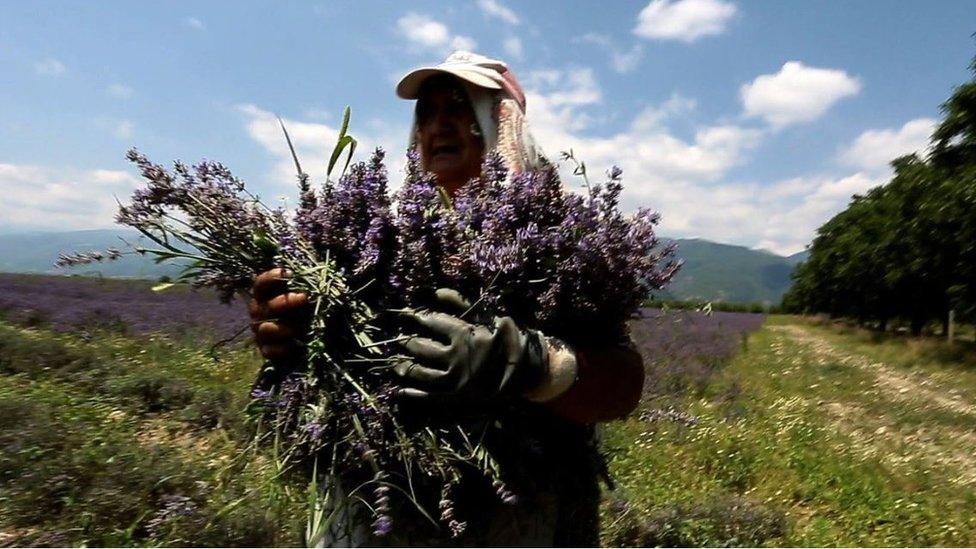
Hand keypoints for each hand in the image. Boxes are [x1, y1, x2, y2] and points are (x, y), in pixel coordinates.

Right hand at [248, 268, 309, 359]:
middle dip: (286, 301)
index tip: (287, 273)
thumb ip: (305, 288)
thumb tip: (316, 278)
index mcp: (265, 297)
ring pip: (267, 329)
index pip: (261, 285)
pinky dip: (283, 348)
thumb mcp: (306, 298)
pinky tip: (296, 346)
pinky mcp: (267, 351)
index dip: (270, 278)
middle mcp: (260, 313)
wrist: (308, 341)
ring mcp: (261, 333)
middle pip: (266, 306)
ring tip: (302, 329)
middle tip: (304, 298)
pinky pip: (270, 351)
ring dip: (286, 328)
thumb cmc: (306, 312)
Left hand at [394, 289, 549, 402]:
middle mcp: (455, 357)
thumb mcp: (488, 316)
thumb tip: (436, 292)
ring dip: (405, 367)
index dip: (417, 317)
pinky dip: (413, 393)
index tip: (407, 314)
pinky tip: (401, 390)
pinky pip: (428, 396)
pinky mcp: (456, 397)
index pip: (431, 322)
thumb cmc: (508, 338)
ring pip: (420, 372)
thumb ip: (461, 304)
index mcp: (463, 335)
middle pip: (421, 347)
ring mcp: (454, 380)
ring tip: (396, 364)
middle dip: (408, 342)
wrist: (527, 371)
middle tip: (401, 339)